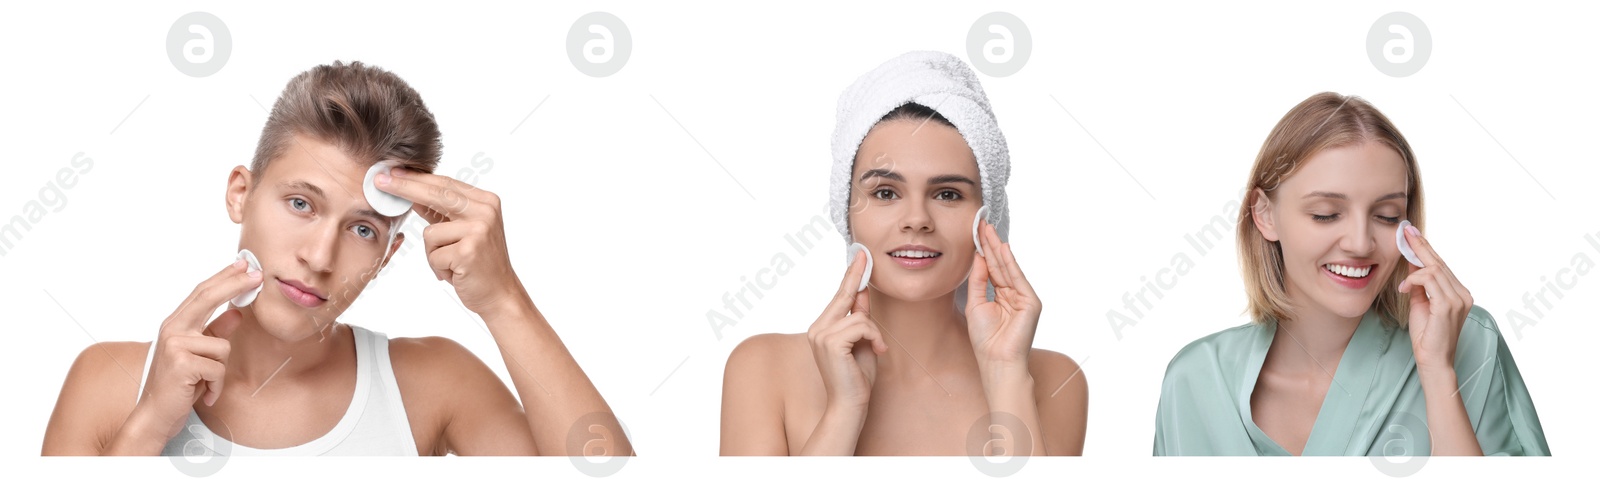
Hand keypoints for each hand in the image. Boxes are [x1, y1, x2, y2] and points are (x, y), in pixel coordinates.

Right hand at [134, 258, 258, 439]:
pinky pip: (218, 368)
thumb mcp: (200, 355)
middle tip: (258, 275)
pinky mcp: (182, 363)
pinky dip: (215, 385)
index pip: (202, 293)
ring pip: (222, 346)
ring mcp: (175, 345)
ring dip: (220, 370)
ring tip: (204, 383)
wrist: (156, 414)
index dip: (224, 277)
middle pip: (207, 298)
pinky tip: (203, 393)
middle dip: (234, 284)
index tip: (244, 265)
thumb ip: (215, 332)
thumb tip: (236, 313)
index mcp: (175, 324)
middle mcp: (172, 330)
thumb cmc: (178, 385)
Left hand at [375, 168, 522, 318]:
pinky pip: (433, 255)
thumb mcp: (463, 231)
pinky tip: (456, 273)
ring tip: (452, 264)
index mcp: (486, 201)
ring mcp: (478, 231)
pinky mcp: (468, 252)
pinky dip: (439, 268)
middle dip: (405, 187)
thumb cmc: (479, 263)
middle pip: (436, 194)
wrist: (501, 294)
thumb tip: (412, 194)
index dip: (416, 178)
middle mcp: (485, 211)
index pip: (445, 183)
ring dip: (433, 253)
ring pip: (430, 233)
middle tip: (380, 181)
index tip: (392, 172)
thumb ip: (441, 212)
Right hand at [807, 248, 885, 411]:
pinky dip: (875, 337)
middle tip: (865, 254)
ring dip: (875, 332)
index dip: (850, 275)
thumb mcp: (863, 341)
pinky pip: (861, 326)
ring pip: (859, 315)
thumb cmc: (857, 377)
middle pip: (844, 296)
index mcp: (822, 327)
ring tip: (877, 348)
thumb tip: (862, 293)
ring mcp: (821, 334)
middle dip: (857, 276)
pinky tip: (877, 351)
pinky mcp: (830, 342)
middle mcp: (817, 328)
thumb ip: (860, 317)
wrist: (850, 404)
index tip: (859, 255)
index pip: (838, 296)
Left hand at [965, 219, 1041, 378]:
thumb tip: (978, 257)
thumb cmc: (985, 339)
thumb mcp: (975, 304)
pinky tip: (1002, 248)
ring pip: (1008, 268)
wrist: (997, 361)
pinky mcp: (1031, 302)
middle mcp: (1013, 294)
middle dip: (990, 244)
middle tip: (981, 224)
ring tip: (988, 230)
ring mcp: (1024, 297)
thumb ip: (977, 281)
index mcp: (1000, 296)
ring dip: (998, 248)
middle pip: (1000, 264)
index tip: (975, 233)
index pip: (992, 268)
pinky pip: (1017, 278)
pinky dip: (1010, 263)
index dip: (984, 251)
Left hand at [1397, 224, 1472, 373]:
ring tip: (1401, 269)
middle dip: (1421, 246)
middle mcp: (1463, 294)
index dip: (1426, 249)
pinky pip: (1429, 281)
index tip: (1412, 234)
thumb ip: (1419, 285)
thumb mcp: (1420, 303)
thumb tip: (1412, 264)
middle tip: (1406, 231)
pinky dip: (1414, 280)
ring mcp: (1459, 299)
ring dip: (1414, 266)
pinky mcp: (1449, 305)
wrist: (1433, 360)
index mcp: (1459, 293)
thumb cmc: (1427, 335)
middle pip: (1440, 263)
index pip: (1442, 265)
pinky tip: (1404, 288)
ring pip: (1435, 269)